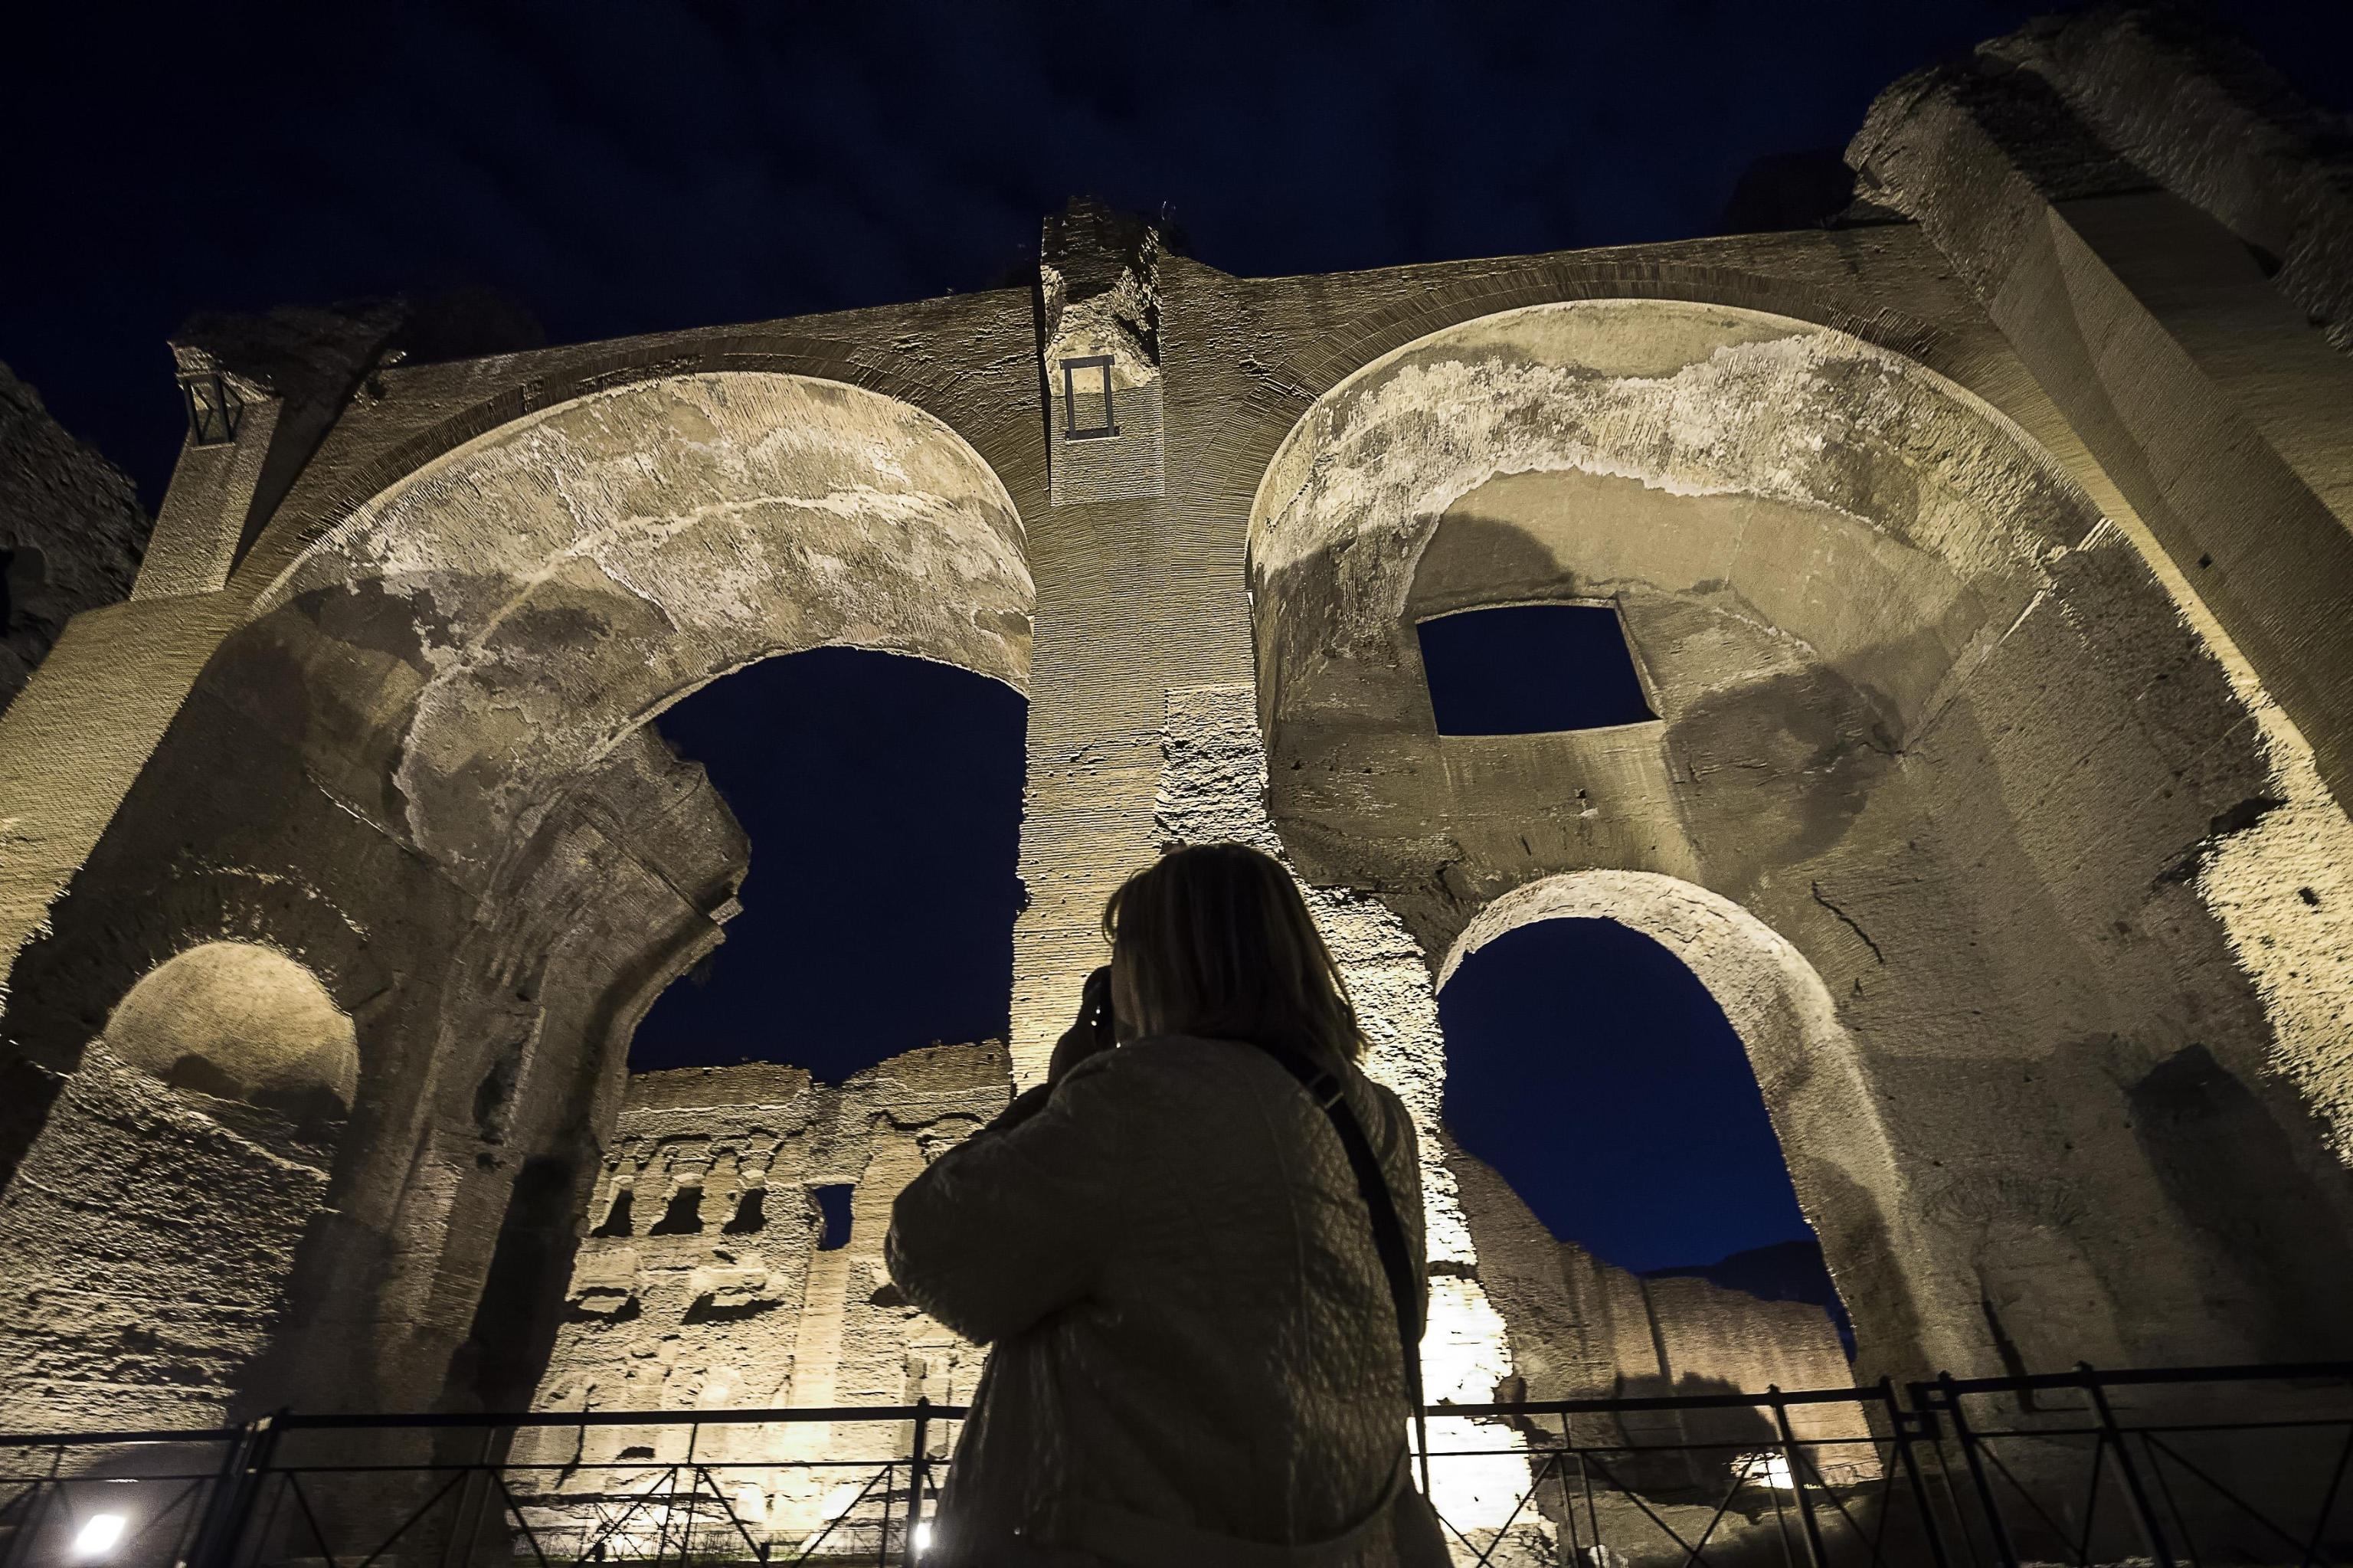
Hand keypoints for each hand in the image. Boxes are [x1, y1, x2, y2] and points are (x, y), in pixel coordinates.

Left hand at [1048, 967, 1115, 1083]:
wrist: (1056, 1097)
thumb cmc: (1084, 1074)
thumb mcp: (1102, 1055)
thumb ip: (1108, 1038)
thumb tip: (1113, 1023)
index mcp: (1079, 1031)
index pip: (1088, 1006)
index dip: (1096, 995)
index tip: (1101, 985)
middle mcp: (1066, 1035)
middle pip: (1084, 1023)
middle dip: (1096, 1021)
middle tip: (1110, 1019)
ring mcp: (1059, 1047)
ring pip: (1077, 1037)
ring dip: (1088, 1037)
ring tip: (1102, 1045)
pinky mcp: (1055, 1058)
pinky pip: (1070, 1048)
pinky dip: (1080, 1048)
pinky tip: (1088, 1060)